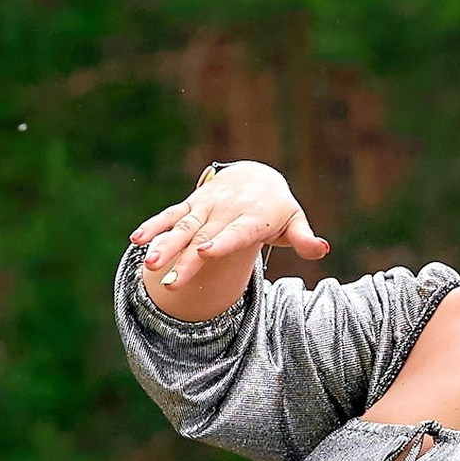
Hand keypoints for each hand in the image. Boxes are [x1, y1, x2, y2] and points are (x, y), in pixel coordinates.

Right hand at [130, 161, 329, 314]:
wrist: (257, 176)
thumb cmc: (279, 209)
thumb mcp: (295, 221)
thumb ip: (305, 239)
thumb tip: (322, 249)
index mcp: (251, 217)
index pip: (235, 232)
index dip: (221, 243)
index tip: (205, 254)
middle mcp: (225, 211)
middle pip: (202, 238)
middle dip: (184, 261)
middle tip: (170, 284)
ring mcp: (205, 208)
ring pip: (182, 228)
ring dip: (164, 246)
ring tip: (149, 265)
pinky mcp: (192, 206)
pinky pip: (170, 215)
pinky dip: (154, 226)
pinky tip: (136, 240)